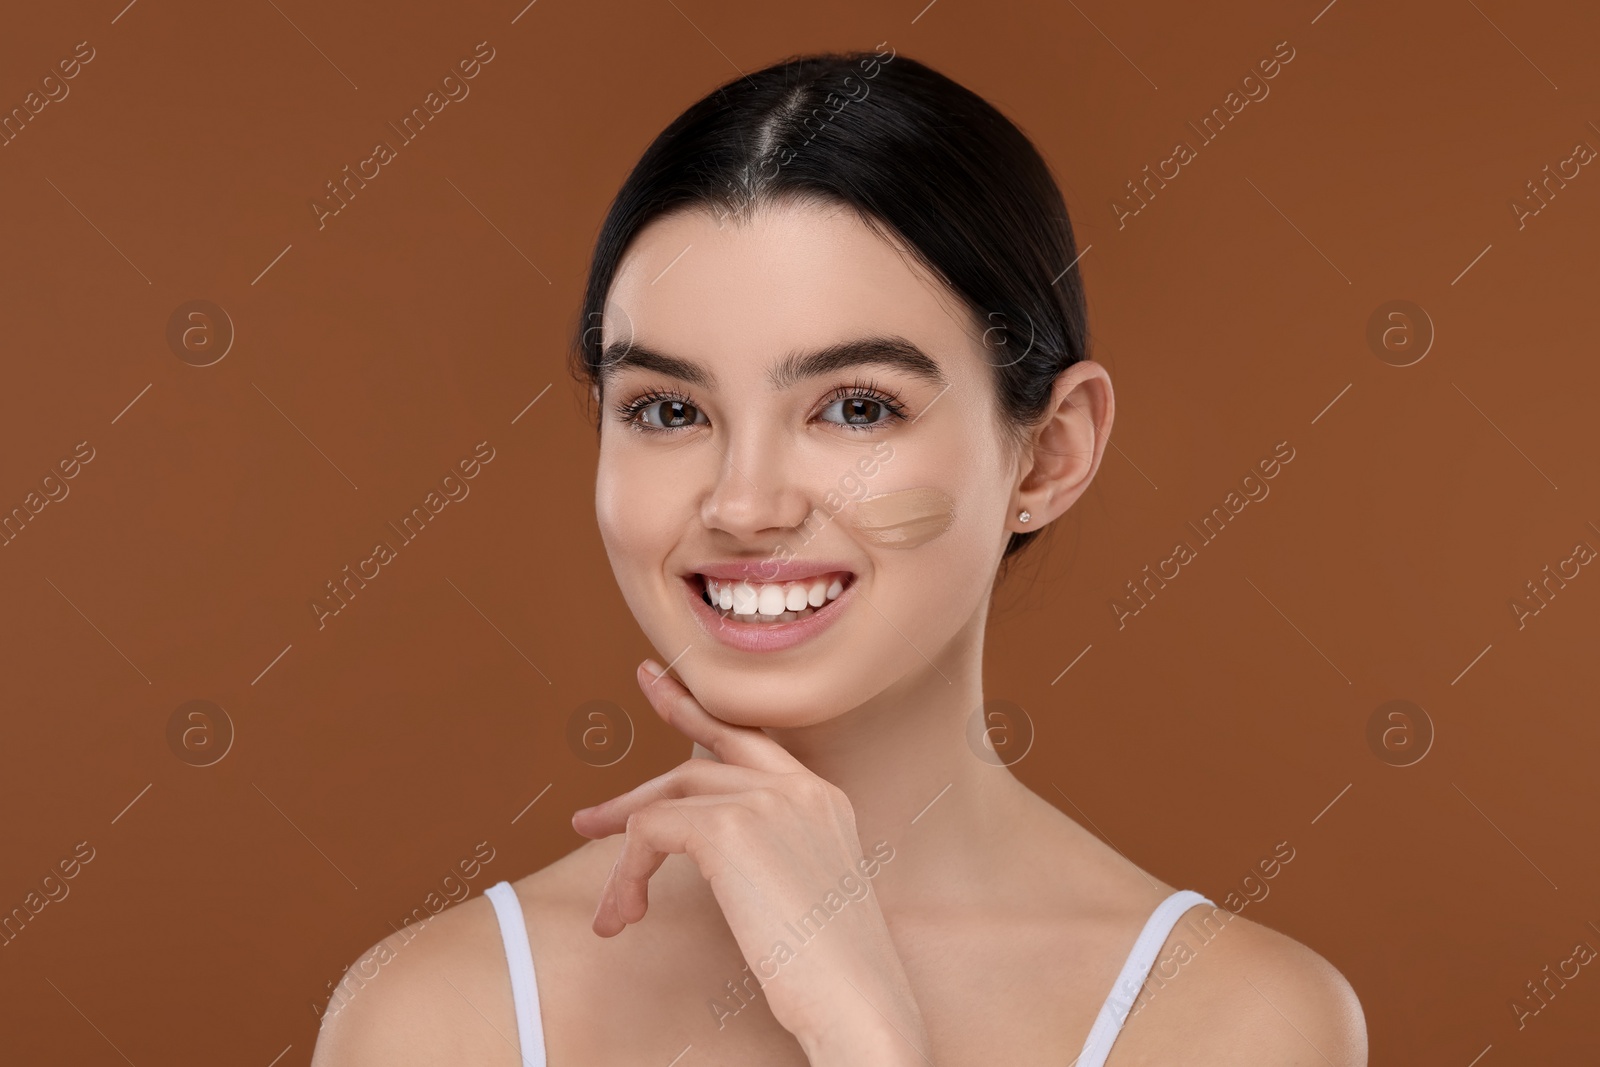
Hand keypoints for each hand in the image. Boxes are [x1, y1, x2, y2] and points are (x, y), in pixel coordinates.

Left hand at [570, 659, 932, 1065]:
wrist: (858, 1003)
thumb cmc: (833, 973)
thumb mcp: (805, 895)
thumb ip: (767, 856)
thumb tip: (702, 852)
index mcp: (823, 798)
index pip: (748, 737)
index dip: (692, 710)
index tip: (656, 685)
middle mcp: (799, 788)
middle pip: (695, 762)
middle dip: (635, 793)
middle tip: (587, 820)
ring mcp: (767, 800)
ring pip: (665, 804)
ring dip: (626, 859)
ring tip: (614, 912)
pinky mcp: (730, 828)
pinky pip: (649, 833)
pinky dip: (626, 875)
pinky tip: (628, 915)